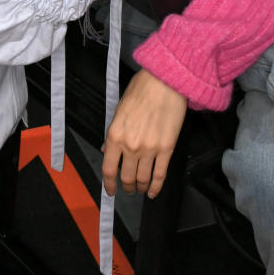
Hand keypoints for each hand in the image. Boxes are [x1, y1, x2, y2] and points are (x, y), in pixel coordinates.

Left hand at [102, 70, 186, 198]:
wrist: (164, 82)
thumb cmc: (141, 91)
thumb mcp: (118, 111)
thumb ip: (112, 134)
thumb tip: (106, 150)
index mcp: (115, 136)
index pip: (108, 169)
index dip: (109, 184)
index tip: (110, 190)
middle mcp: (131, 146)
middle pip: (127, 177)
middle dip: (127, 186)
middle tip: (128, 188)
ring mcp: (150, 149)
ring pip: (143, 178)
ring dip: (140, 187)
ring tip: (140, 188)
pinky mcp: (167, 148)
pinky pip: (160, 174)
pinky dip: (156, 186)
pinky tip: (152, 192)